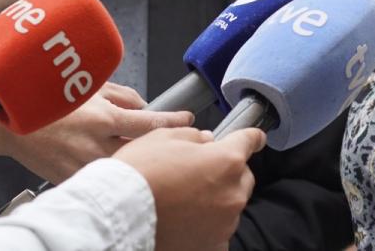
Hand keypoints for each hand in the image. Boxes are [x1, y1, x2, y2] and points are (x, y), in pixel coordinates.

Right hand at [0, 82, 193, 183]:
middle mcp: (98, 146)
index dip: (176, 122)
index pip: (152, 124)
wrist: (8, 124)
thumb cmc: (45, 99)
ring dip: (147, 164)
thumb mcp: (88, 86)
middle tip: (187, 143)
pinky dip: (118, 174)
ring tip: (161, 158)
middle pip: (148, 152)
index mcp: (103, 119)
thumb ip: (122, 95)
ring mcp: (87, 168)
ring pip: (130, 170)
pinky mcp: (75, 181)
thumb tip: (145, 106)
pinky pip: (105, 179)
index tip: (189, 119)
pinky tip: (126, 168)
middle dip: (170, 148)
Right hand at [114, 127, 264, 250]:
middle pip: (242, 177)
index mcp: (225, 161)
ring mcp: (225, 223)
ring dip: (216, 198)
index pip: (248, 142)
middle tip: (198, 172)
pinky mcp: (213, 246)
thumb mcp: (162, 138)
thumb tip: (206, 140)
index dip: (252, 136)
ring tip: (183, 199)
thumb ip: (192, 135)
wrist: (118, 216)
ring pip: (230, 204)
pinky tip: (185, 220)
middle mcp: (232, 193)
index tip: (256, 138)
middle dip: (227, 171)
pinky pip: (219, 230)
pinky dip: (208, 225)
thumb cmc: (138, 174)